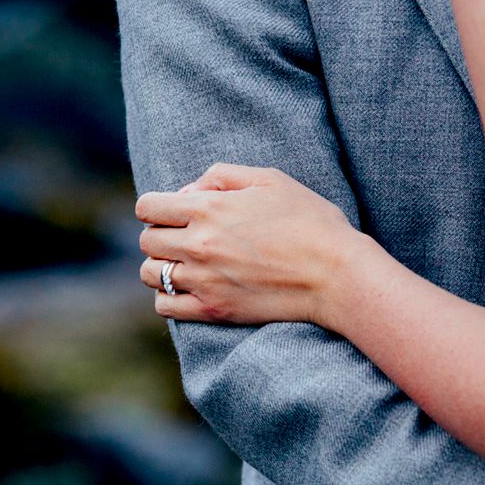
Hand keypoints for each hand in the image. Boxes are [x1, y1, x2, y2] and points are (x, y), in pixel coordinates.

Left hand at [136, 163, 370, 327]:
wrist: (336, 274)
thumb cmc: (309, 221)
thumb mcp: (270, 179)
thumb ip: (222, 175)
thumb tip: (187, 192)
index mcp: (208, 208)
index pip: (148, 206)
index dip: (156, 207)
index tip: (173, 212)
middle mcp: (198, 244)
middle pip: (147, 240)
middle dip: (161, 235)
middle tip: (184, 238)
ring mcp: (203, 280)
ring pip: (150, 274)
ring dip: (161, 266)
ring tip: (185, 264)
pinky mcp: (213, 310)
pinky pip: (164, 306)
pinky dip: (169, 297)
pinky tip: (189, 288)